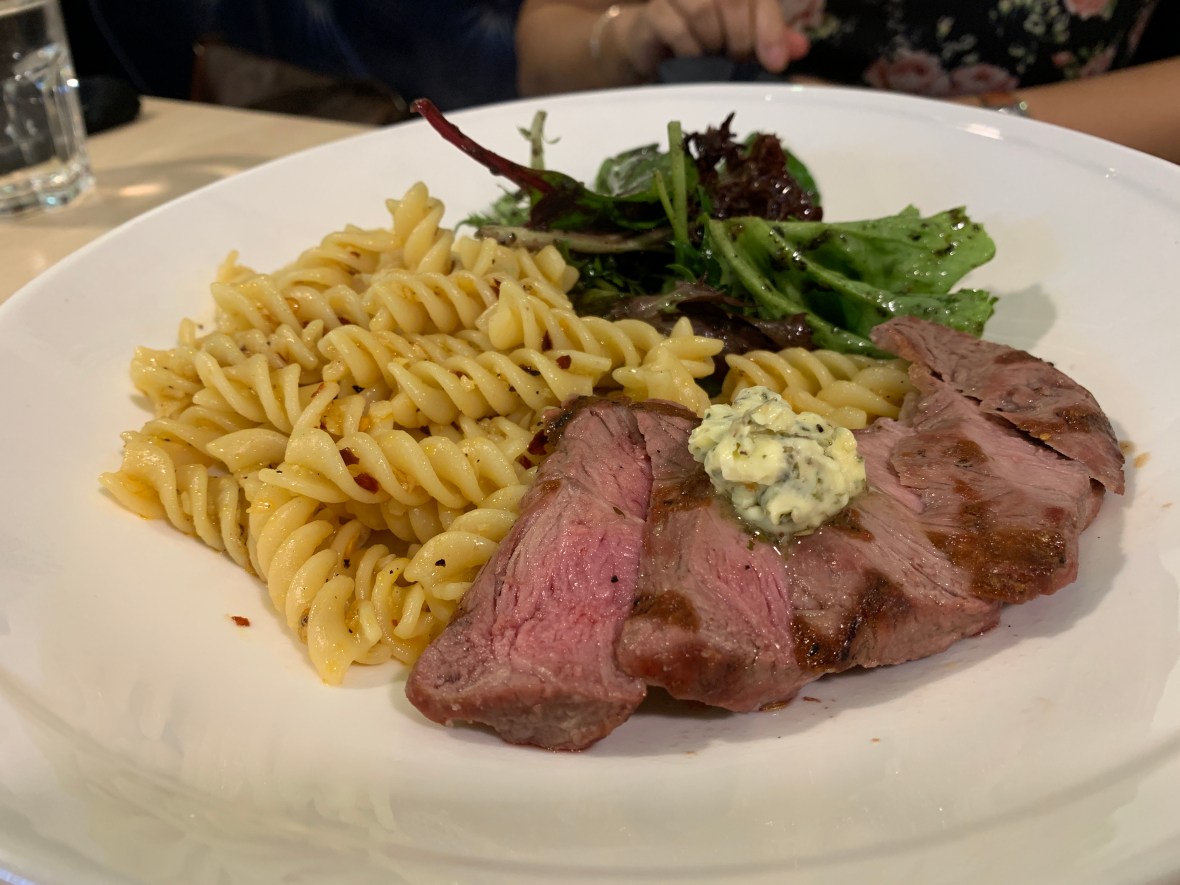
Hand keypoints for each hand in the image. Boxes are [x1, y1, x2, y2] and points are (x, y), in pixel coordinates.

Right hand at [615, 0, 810, 78]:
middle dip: (742, 39)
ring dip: (714, 43)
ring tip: (713, 56)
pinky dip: (690, 50)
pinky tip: (691, 58)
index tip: (776, 62)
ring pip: (704, 12)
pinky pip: (677, 30)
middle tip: (738, 59)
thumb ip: (772, 38)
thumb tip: (800, 48)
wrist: (653, 47)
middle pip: (732, 1)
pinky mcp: (653, 13)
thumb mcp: (744, 38)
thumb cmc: (703, 38)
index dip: (771, 27)